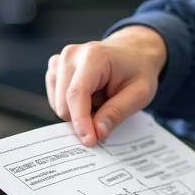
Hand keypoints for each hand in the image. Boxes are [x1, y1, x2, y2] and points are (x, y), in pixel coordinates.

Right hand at [46, 26, 167, 144]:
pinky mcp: (55, 69)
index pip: (76, 94)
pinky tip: (90, 97)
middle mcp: (71, 55)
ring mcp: (59, 61)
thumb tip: (97, 133)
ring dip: (79, 112)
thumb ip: (117, 112)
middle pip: (64, 104)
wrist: (133, 52)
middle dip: (83, 119)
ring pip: (58, 105)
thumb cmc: (138, 70)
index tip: (89, 142)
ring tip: (101, 99)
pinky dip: (73, 106)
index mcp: (93, 56)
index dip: (80, 122)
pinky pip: (56, 101)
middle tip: (108, 112)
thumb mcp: (140, 93)